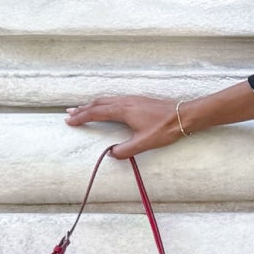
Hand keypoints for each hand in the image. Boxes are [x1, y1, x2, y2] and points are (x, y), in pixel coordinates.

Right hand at [63, 93, 182, 159]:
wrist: (183, 115)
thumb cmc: (165, 128)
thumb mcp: (144, 143)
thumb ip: (126, 150)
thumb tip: (112, 154)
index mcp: (123, 110)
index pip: (96, 113)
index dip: (82, 117)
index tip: (70, 121)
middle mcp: (125, 101)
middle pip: (98, 103)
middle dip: (83, 109)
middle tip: (70, 114)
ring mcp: (132, 99)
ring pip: (106, 100)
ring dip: (93, 105)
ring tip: (83, 109)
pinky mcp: (138, 100)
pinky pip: (115, 100)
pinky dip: (104, 103)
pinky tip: (106, 108)